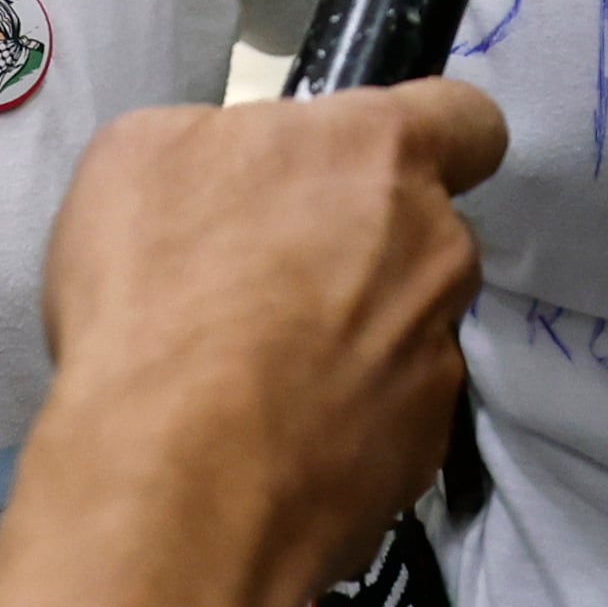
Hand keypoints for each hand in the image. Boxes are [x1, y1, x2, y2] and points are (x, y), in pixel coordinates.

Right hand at [31, 81, 505, 606]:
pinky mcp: (423, 456)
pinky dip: (343, 425)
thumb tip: (251, 173)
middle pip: (427, 235)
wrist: (173, 486)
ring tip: (258, 382)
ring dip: (354, 342)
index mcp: (383, 157)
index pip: (468, 120)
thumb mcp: (138, 158)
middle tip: (270, 284)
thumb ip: (226, 143)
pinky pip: (388, 420)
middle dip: (367, 250)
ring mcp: (439, 362)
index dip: (428, 136)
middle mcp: (438, 253)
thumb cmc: (152, 293)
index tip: (367, 170)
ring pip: (407, 331)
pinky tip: (271, 445)